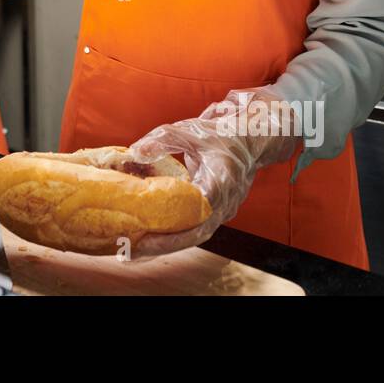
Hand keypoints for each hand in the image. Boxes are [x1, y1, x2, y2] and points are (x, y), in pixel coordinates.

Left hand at [124, 89, 301, 257]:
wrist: (249, 141)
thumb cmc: (221, 135)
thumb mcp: (190, 131)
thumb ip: (162, 140)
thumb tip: (134, 153)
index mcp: (221, 182)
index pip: (200, 212)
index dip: (176, 228)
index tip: (150, 235)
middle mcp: (225, 203)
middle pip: (196, 234)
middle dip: (165, 245)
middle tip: (134, 250)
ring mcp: (223, 211)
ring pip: (196, 236)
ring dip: (168, 244)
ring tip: (137, 250)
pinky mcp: (216, 213)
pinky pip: (196, 229)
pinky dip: (175, 235)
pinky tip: (151, 238)